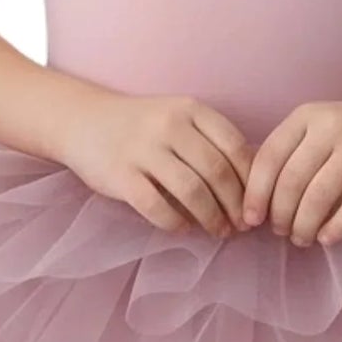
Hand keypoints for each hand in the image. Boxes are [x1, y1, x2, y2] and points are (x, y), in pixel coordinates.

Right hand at [58, 91, 253, 237]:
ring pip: (192, 191)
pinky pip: (157, 207)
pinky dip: (176, 223)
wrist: (83, 120)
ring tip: (219, 232)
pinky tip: (184, 229)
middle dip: (235, 204)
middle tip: (242, 226)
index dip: (251, 179)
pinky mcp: (120, 175)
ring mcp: (143, 149)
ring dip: (211, 218)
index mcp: (190, 109)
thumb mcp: (179, 117)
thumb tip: (252, 182)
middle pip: (217, 171)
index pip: (235, 146)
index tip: (257, 202)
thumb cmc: (142, 125)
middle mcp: (169, 125)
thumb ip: (210, 140)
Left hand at [241, 91, 341, 246]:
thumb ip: (292, 153)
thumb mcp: (319, 126)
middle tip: (280, 232)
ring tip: (302, 239)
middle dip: (280, 214)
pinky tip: (327, 239)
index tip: (251, 219)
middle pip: (291, 181)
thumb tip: (258, 201)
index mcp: (306, 116)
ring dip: (304, 225)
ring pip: (320, 196)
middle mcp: (330, 127)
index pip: (269, 157)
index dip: (256, 193)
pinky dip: (336, 227)